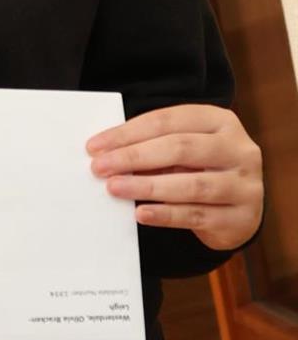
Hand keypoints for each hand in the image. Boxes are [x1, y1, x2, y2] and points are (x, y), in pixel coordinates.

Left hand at [87, 105, 262, 250]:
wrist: (240, 210)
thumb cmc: (202, 170)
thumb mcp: (185, 150)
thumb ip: (154, 146)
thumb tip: (105, 153)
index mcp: (221, 121)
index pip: (168, 121)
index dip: (128, 132)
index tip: (95, 146)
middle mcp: (238, 150)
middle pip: (180, 148)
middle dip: (134, 157)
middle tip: (100, 167)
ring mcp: (244, 185)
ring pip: (191, 185)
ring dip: (146, 186)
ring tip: (114, 188)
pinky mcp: (241, 218)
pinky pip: (197, 215)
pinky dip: (165, 214)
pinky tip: (141, 213)